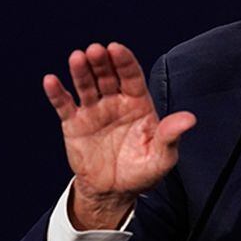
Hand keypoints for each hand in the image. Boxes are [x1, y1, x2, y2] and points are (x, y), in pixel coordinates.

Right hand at [42, 42, 195, 228]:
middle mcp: (115, 101)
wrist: (113, 192)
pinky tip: (51, 80)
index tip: (117, 49)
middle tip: (95, 50)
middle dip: (101, 62)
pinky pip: (64, 105)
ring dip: (81, 71)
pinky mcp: (73, 123)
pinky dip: (57, 93)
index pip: (131, 76)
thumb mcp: (161, 157)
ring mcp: (93, 110)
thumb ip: (171, 135)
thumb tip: (189, 119)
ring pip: (85, 85)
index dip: (124, 62)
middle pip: (107, 76)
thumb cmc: (141, 172)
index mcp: (138, 103)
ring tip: (77, 58)